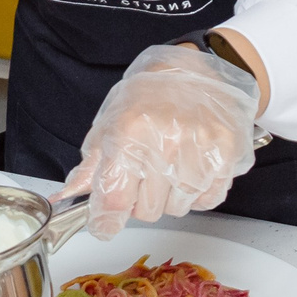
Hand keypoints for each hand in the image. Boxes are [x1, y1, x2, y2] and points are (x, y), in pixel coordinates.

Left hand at [58, 43, 260, 237]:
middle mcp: (165, 140)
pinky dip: (197, 194)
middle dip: (141, 200)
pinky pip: (207, 200)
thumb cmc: (148, 96)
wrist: (192, 70)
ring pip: (178, 208)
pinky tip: (190, 168)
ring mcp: (200, 148)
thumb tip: (69, 196)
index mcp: (129, 131)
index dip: (106, 220)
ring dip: (169, 196)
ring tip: (169, 165)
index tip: (104, 226)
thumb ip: (92, 166)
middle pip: (147, 210)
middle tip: (144, 173)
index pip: (115, 197)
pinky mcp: (227, 153)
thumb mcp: (109, 124)